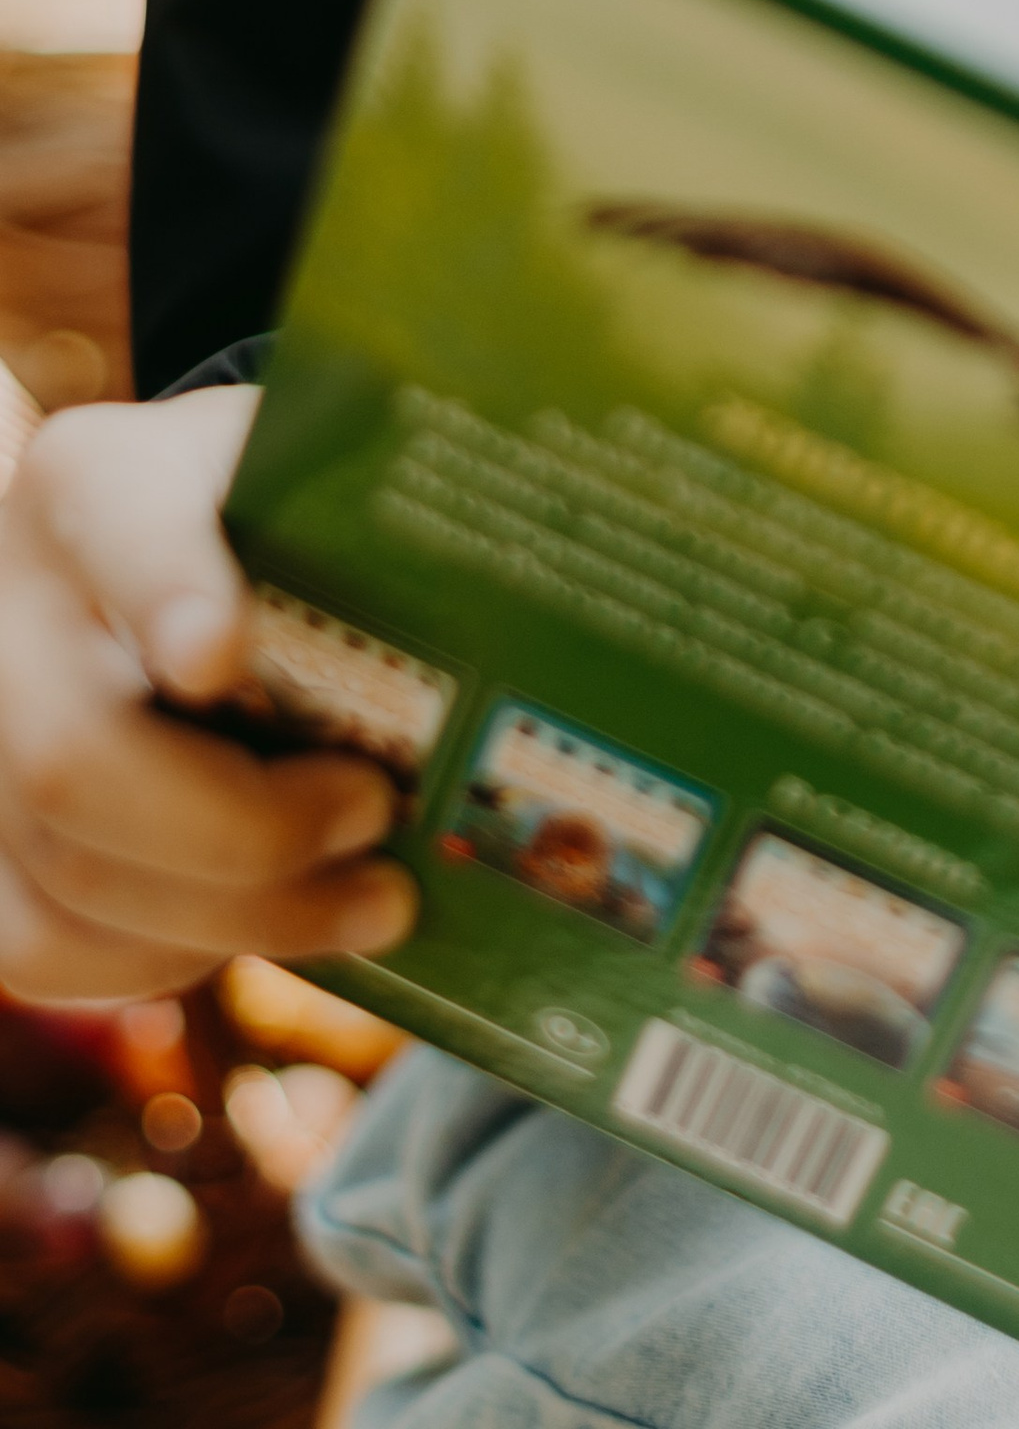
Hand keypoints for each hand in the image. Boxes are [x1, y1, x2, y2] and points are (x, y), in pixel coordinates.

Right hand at [0, 390, 417, 1001]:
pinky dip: (163, 956)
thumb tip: (553, 574)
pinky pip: (40, 942)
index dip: (167, 592)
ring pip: (65, 870)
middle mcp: (8, 604)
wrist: (172, 552)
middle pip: (72, 753)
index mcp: (98, 483)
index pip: (121, 529)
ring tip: (373, 901)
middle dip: (242, 826)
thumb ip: (380, 517)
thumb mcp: (322, 473)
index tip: (225, 651)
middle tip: (376, 817)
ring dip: (235, 914)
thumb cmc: (282, 515)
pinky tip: (266, 927)